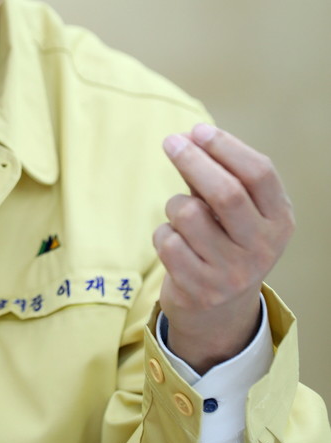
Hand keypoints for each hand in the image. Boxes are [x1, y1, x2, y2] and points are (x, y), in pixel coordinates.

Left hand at [154, 122, 294, 371]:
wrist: (219, 312)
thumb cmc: (225, 242)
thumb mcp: (234, 211)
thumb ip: (214, 175)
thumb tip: (185, 138)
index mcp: (279, 220)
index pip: (259, 173)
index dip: (226, 146)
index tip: (198, 130)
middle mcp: (262, 247)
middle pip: (226, 192)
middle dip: (193, 160)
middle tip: (171, 141)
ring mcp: (232, 272)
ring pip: (188, 214)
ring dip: (174, 204)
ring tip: (180, 215)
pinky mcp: (200, 289)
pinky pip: (167, 241)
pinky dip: (163, 233)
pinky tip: (174, 243)